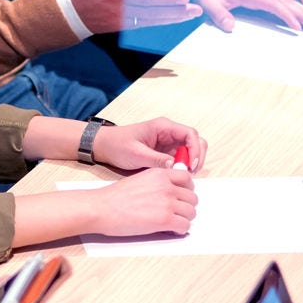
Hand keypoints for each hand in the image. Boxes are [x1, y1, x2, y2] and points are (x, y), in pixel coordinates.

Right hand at [62, 0, 201, 33]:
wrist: (61, 13)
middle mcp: (120, 11)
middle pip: (153, 12)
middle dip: (176, 12)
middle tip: (197, 10)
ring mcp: (120, 21)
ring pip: (151, 21)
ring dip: (172, 19)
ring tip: (192, 15)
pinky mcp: (120, 27)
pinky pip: (144, 24)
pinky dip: (161, 22)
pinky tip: (174, 18)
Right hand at [86, 166, 197, 237]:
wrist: (102, 208)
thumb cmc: (115, 197)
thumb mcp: (140, 180)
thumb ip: (158, 183)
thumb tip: (171, 194)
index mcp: (160, 174)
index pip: (187, 179)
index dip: (186, 190)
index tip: (181, 197)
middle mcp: (167, 186)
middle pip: (192, 197)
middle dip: (186, 207)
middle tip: (176, 213)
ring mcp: (167, 203)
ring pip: (191, 213)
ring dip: (184, 219)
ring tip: (172, 223)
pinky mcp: (164, 220)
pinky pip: (185, 226)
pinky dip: (180, 230)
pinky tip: (170, 230)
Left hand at [92, 117, 208, 172]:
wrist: (105, 146)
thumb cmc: (118, 145)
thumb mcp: (137, 153)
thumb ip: (156, 159)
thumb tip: (175, 166)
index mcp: (163, 127)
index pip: (190, 133)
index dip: (195, 149)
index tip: (191, 165)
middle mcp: (169, 133)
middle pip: (195, 141)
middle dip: (197, 156)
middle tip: (191, 173)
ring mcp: (169, 143)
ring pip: (190, 150)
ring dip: (191, 163)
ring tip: (183, 176)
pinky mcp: (166, 152)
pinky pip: (181, 158)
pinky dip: (183, 167)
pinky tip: (176, 176)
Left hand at [187, 0, 302, 33]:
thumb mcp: (209, 3)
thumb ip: (219, 14)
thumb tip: (230, 26)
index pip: (273, 3)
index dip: (286, 15)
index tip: (297, 26)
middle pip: (285, 2)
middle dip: (301, 14)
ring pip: (284, 2)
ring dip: (299, 11)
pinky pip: (278, 2)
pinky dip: (290, 8)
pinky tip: (296, 13)